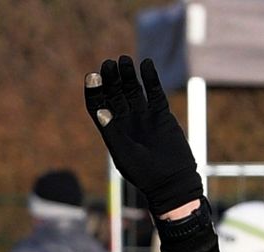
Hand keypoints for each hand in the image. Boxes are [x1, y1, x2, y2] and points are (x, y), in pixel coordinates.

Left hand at [84, 56, 202, 218]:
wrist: (171, 180)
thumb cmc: (144, 173)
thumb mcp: (124, 153)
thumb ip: (113, 132)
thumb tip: (100, 110)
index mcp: (111, 130)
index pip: (98, 105)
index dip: (94, 91)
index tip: (92, 76)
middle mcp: (125, 121)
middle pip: (114, 94)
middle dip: (110, 79)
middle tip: (108, 63)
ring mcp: (143, 116)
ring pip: (133, 90)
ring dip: (128, 75)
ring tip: (124, 59)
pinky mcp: (161, 113)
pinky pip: (154, 92)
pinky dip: (150, 78)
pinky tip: (146, 64)